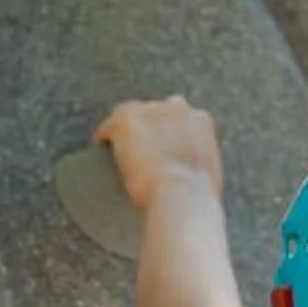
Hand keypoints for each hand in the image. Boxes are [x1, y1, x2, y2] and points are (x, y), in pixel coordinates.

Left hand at [94, 98, 222, 212]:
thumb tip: (189, 180)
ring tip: (118, 150)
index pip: (179, 118)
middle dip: (147, 129)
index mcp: (201, 121)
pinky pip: (108, 127)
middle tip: (140, 151)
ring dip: (126, 131)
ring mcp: (151, 112)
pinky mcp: (126, 120)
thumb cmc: (197, 198)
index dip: (168, 134)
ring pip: (130, 116)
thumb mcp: (208, 176)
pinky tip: (99, 149)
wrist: (181, 198)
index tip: (162, 148)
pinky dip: (103, 138)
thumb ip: (198, 166)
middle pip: (155, 112)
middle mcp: (177, 108)